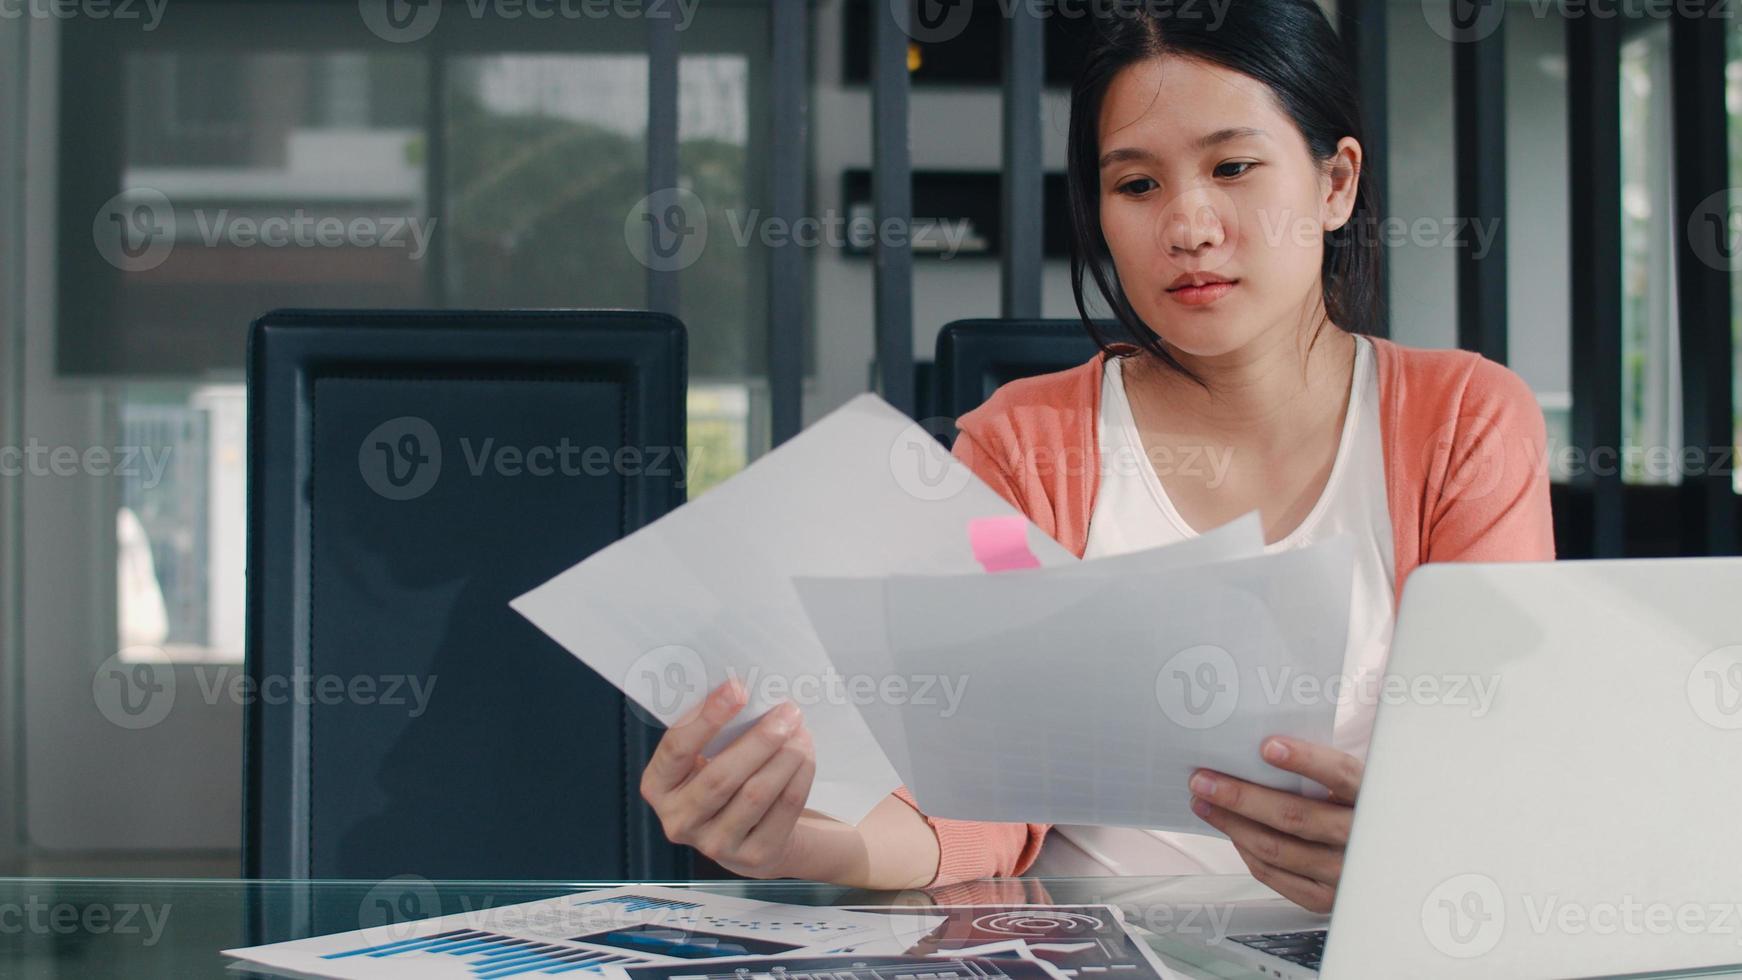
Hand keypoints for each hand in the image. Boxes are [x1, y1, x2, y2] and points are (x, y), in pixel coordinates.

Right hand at [639, 680, 816, 878]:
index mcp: (658, 787)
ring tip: (799, 729)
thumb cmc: (723, 778)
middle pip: (721, 777)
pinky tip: (805, 754)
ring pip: (756, 793)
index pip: (676, 749)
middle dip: (759, 739)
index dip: (707, 717)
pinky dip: (799, 776)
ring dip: (784, 756)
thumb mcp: (704, 758)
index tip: (737, 688)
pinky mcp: (752, 856)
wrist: (752, 834)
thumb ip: (712, 731)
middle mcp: (678, 821)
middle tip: (786, 711)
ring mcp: (714, 845)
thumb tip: (743, 691)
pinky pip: (782, 809)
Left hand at [1188, 735, 1362, 913]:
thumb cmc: (1352, 809)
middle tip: (1203, 779)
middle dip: (1241, 797)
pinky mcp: (1323, 899)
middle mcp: (1361, 839)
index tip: (1268, 747)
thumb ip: (1318, 771)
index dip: (1305, 760)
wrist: (1383, 859)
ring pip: (1276, 848)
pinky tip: (1230, 831)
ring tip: (1204, 802)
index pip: (1340, 774)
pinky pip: (1274, 874)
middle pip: (1295, 817)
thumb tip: (1256, 751)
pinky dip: (1245, 850)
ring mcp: (1342, 873)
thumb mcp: (1349, 785)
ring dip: (1232, 824)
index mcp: (1372, 797)